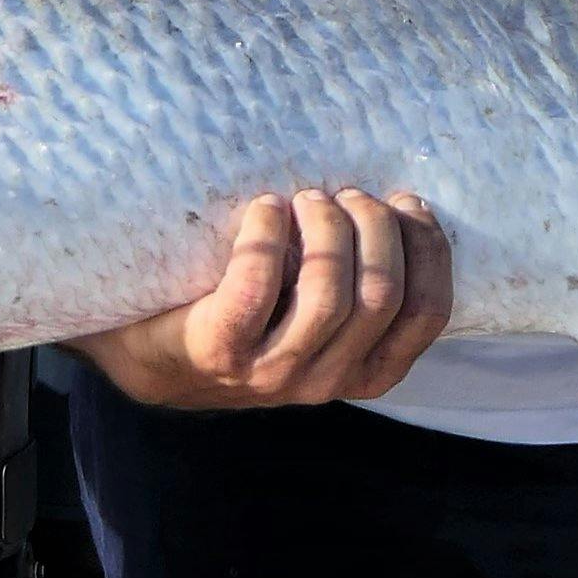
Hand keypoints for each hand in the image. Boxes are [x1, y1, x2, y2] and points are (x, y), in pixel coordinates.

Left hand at [80, 189, 454, 409]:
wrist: (150, 352)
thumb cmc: (245, 314)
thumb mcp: (317, 315)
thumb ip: (360, 284)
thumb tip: (402, 207)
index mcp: (363, 372)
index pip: (425, 315)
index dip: (427, 249)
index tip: (406, 203)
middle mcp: (325, 382)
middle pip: (382, 294)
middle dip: (373, 226)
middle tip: (344, 194)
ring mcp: (272, 373)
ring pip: (330, 293)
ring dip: (324, 228)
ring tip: (305, 200)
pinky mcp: (221, 351)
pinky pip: (259, 284)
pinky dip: (268, 234)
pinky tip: (265, 210)